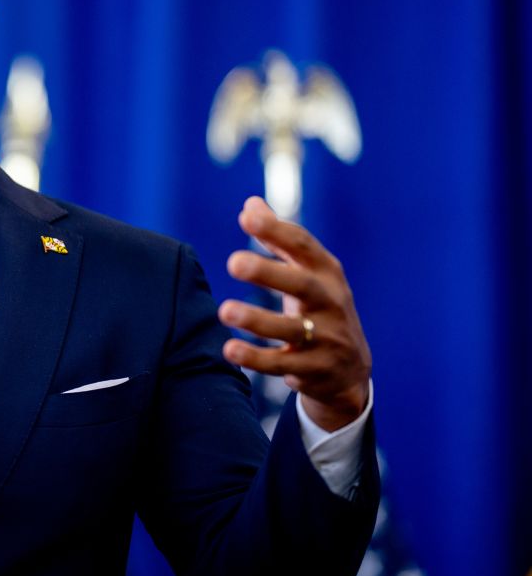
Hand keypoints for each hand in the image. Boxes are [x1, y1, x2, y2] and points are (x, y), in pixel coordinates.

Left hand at [217, 197, 371, 431]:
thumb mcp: (308, 274)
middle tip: (233, 262)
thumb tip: (251, 205)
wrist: (350, 371)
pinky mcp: (315, 370)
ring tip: (225, 311)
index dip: (276, 231)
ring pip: (292, 329)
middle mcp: (330, 303)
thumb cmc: (318, 310)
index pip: (303, 246)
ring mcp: (327, 338)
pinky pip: (283, 365)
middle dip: (268, 273)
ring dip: (257, 320)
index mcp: (326, 273)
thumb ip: (279, 242)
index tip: (246, 218)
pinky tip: (230, 350)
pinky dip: (257, 359)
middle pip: (302, 285)